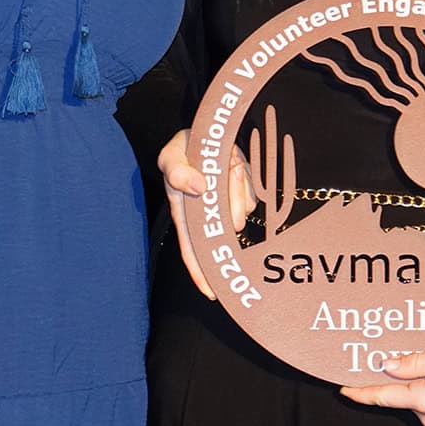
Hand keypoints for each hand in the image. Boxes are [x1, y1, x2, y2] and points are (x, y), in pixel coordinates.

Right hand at [158, 131, 255, 297]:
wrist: (209, 133)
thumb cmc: (183, 149)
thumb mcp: (171, 155)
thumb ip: (177, 172)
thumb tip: (197, 188)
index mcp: (185, 215)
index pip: (193, 250)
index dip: (202, 273)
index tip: (213, 292)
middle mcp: (208, 217)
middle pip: (227, 229)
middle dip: (230, 204)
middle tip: (227, 171)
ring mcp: (228, 208)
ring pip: (243, 213)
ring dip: (237, 186)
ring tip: (227, 165)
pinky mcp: (243, 196)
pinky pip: (252, 198)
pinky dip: (246, 181)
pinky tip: (235, 167)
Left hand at [338, 344, 424, 425]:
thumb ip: (415, 362)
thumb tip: (387, 366)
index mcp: (424, 399)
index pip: (382, 397)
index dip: (360, 392)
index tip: (341, 387)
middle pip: (398, 396)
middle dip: (389, 379)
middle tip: (380, 356)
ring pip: (415, 399)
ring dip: (411, 382)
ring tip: (418, 357)